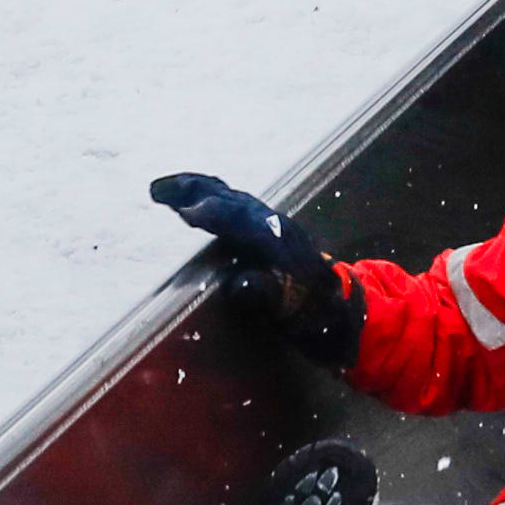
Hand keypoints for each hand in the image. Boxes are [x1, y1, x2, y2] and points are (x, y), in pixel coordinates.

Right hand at [145, 170, 358, 363]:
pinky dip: (212, 200)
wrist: (345, 310)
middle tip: (158, 190)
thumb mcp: (293, 310)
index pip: (238, 219)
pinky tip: (199, 206)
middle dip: (193, 190)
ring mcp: (274, 224)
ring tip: (169, 192)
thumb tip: (236, 285)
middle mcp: (275, 225)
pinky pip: (235, 206)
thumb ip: (266, 294)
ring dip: (200, 191)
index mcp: (278, 241)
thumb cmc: (316, 314)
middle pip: (230, 199)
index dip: (211, 214)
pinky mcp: (271, 230)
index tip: (182, 211)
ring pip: (232, 198)